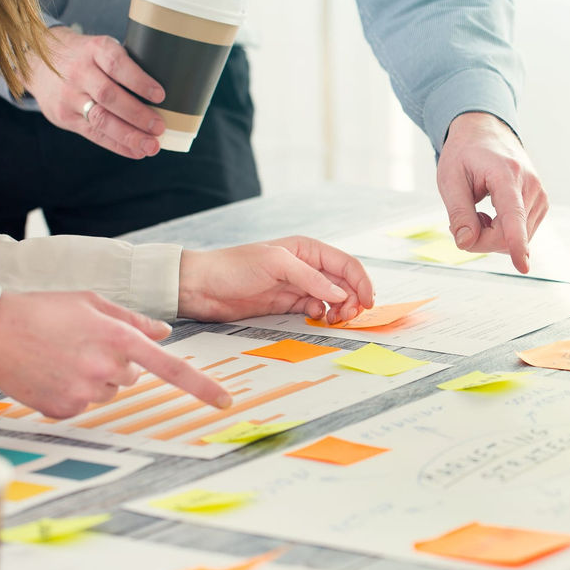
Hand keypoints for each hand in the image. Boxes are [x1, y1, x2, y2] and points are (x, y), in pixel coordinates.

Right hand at [0, 291, 230, 418]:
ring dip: (94, 377)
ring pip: (107, 391)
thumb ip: (134, 319)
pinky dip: (71, 391)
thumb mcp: (93, 302)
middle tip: (83, 344)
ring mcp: (83, 393)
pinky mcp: (62, 410)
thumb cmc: (43, 309)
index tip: (225, 401)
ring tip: (61, 354)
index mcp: (119, 339)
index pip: (171, 368)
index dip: (201, 386)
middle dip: (116, 363)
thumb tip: (164, 333)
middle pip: (132, 377)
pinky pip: (81, 405)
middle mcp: (105, 369)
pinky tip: (49, 371)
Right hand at [24, 26, 165, 158]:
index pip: (116, 64)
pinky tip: (136, 152)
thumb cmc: (85, 57)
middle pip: (108, 96)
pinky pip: (92, 134)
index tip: (161, 95)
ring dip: (128, 136)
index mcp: (94, 49)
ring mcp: (68, 95)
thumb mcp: (100, 47)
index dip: (139, 80)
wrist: (37, 62)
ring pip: (100, 119)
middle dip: (137, 114)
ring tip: (151, 146)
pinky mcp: (62, 116)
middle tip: (160, 127)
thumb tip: (170, 90)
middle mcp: (79, 72)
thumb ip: (125, 65)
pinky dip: (117, 145)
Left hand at [177, 236, 374, 323]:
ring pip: (333, 298)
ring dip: (341, 309)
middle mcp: (306, 266)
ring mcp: (297, 286)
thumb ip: (310, 278)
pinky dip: (324, 315)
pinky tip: (321, 320)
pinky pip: (316, 309)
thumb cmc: (234, 267)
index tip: (368, 303)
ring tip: (336, 320)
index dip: (362, 282)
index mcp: (307, 249)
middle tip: (349, 316)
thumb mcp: (275, 264)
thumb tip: (340, 294)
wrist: (201, 287)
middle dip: (353, 298)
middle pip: (344, 282)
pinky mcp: (287, 303)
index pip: (346, 264)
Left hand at [436, 112, 548, 272]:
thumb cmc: (465, 154)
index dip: (516, 243)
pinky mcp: (541, 204)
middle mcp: (531, 185)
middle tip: (462, 222)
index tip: (523, 266)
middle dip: (481, 240)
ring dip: (491, 235)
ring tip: (478, 211)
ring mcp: (540, 195)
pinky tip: (492, 214)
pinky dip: (502, 232)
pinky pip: (521, 234)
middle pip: (508, 236)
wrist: (486, 133)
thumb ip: (458, 213)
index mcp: (507, 174)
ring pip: (515, 239)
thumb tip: (466, 244)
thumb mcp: (449, 179)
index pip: (513, 215)